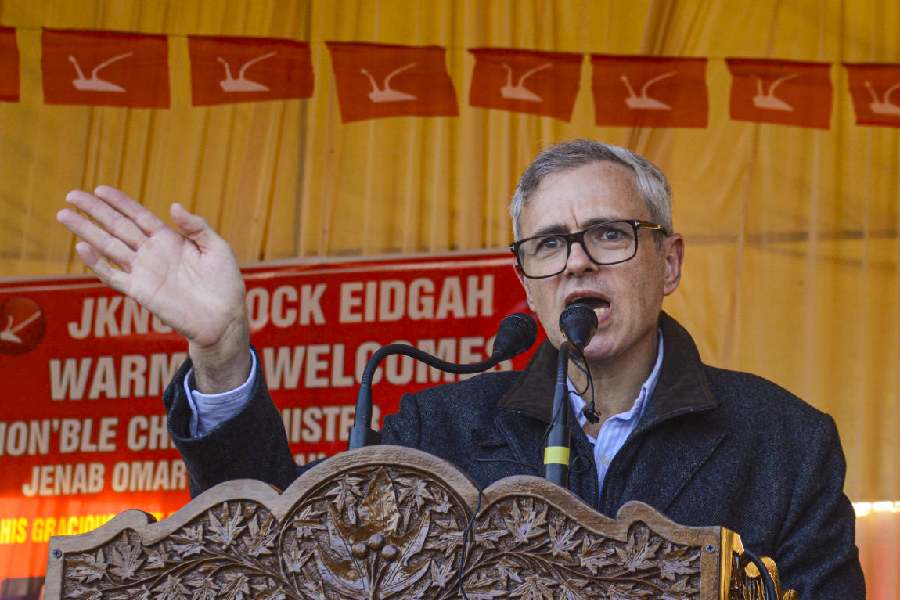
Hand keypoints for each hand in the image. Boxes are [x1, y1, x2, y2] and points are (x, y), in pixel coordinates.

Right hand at [57, 186, 250, 390]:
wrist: (224, 318)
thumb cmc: (224, 282)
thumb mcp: (217, 247)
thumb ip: (196, 227)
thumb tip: (173, 206)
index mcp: (169, 239)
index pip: (138, 216)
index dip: (120, 202)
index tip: (99, 188)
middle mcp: (152, 253)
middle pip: (117, 227)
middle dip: (94, 211)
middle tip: (71, 194)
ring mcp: (144, 272)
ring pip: (109, 247)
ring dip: (87, 231)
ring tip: (63, 215)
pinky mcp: (140, 292)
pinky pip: (114, 276)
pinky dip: (98, 264)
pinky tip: (83, 248)